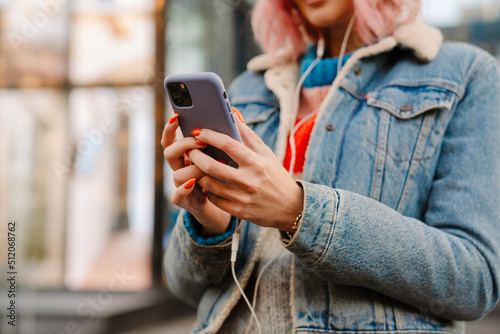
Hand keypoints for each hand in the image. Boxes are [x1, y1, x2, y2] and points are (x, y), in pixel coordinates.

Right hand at [161, 114, 230, 235]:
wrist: (228, 204)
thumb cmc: (229, 174)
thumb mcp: (231, 154)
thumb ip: (229, 136)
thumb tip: (234, 112)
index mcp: (189, 153)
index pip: (172, 138)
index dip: (171, 128)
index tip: (177, 116)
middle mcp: (182, 167)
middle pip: (170, 152)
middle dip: (184, 145)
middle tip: (201, 142)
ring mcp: (182, 184)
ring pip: (177, 174)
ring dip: (191, 168)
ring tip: (207, 165)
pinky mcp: (185, 201)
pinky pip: (177, 196)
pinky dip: (184, 190)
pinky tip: (195, 183)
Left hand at [187, 108, 303, 232]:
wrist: (292, 208)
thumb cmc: (276, 176)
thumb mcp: (266, 154)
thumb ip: (248, 135)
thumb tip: (233, 114)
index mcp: (257, 163)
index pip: (228, 144)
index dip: (209, 136)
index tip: (197, 132)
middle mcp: (250, 180)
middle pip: (213, 166)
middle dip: (196, 156)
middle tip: (190, 149)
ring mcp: (243, 198)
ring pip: (210, 184)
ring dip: (198, 173)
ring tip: (194, 165)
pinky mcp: (239, 212)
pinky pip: (214, 199)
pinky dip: (207, 189)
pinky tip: (205, 182)